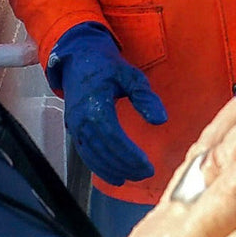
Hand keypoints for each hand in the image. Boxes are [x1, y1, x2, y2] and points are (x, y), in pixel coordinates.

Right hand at [50, 22, 166, 184]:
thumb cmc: (107, 67)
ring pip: (93, 156)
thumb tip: (161, 121)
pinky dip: (99, 167)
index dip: (130, 155)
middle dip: (125, 166)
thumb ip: (145, 97)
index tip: (148, 165)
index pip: (114, 138)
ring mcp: (75, 126)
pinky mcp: (74, 130)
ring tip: (132, 178)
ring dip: (112, 170)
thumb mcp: (131, 75)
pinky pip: (85, 154)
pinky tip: (114, 176)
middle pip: (104, 151)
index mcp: (95, 106)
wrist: (78, 59)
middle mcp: (82, 120)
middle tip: (146, 174)